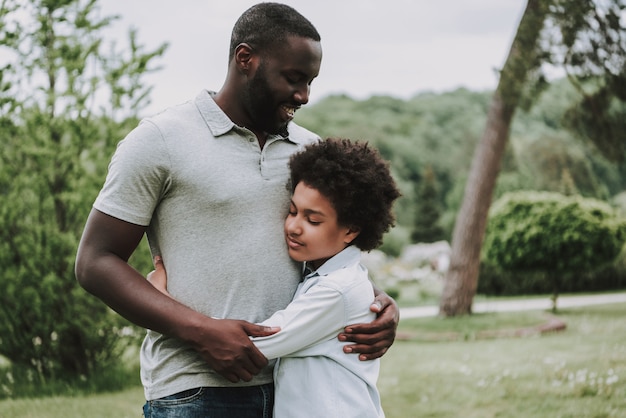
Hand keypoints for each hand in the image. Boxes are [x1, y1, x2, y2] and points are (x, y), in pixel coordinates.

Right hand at [146, 257, 279, 381]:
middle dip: (256, 367)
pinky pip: (234, 380)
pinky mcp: (221, 370)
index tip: (259, 357)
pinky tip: (235, 368)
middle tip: (252, 361)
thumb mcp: (242, 324)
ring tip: (244, 365)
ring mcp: (230, 365)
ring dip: (247, 372)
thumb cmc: (223, 327)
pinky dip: (237, 376)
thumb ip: (260, 330)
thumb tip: (277, 329)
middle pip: (255, 371)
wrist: (202, 333)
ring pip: (246, 377)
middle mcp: (239, 358)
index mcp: (247, 346)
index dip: (263, 361)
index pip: (262, 362)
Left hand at [338, 291, 398, 360]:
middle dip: (355, 338)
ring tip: (345, 349)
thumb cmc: (383, 302)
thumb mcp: (382, 298)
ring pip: (374, 348)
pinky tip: (359, 358)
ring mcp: (390, 340)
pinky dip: (370, 356)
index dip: (360, 329)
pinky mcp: (387, 345)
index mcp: (390, 319)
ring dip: (359, 349)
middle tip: (340, 337)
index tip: (346, 328)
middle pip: (372, 338)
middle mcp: (391, 331)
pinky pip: (379, 353)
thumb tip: (373, 308)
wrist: (391, 310)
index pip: (374, 327)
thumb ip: (378, 302)